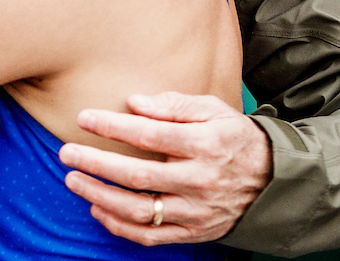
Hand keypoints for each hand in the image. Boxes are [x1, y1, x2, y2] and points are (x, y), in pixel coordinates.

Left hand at [59, 92, 271, 245]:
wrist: (273, 181)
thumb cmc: (233, 137)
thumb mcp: (213, 109)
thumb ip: (173, 104)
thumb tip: (134, 103)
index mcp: (205, 145)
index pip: (150, 135)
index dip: (113, 127)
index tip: (84, 118)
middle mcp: (199, 181)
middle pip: (138, 176)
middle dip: (96, 164)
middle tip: (66, 153)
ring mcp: (196, 211)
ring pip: (139, 210)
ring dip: (100, 196)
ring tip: (73, 180)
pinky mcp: (194, 232)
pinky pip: (150, 236)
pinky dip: (119, 225)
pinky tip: (97, 208)